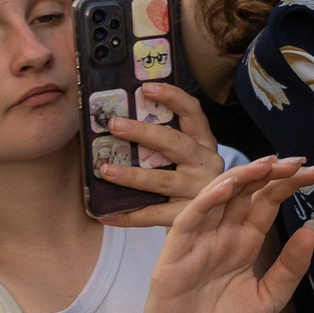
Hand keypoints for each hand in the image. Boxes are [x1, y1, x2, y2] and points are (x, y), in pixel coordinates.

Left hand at [95, 82, 230, 227]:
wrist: (208, 224)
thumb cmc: (187, 181)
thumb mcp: (186, 157)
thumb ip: (164, 141)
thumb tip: (120, 121)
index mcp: (204, 143)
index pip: (193, 112)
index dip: (172, 97)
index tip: (145, 88)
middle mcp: (205, 164)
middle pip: (176, 144)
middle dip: (143, 133)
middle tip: (114, 124)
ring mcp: (199, 191)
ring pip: (164, 181)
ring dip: (132, 175)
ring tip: (105, 170)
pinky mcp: (188, 216)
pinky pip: (155, 215)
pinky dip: (129, 215)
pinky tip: (105, 213)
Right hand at [130, 155, 313, 312]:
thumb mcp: (267, 300)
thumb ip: (289, 268)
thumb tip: (311, 229)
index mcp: (244, 243)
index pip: (267, 203)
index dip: (289, 185)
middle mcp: (222, 236)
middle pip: (246, 193)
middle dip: (271, 174)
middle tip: (299, 162)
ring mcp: (197, 241)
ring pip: (218, 197)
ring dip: (241, 178)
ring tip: (267, 164)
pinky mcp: (174, 254)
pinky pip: (189, 221)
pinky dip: (206, 202)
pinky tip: (226, 187)